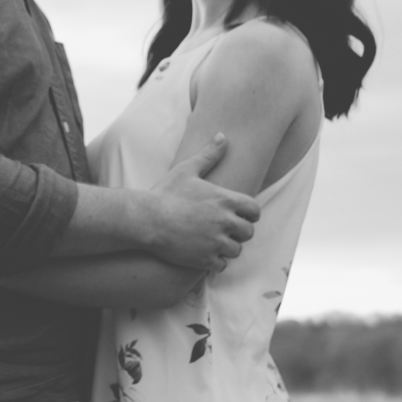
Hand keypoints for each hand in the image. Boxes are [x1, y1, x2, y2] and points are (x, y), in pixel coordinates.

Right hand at [144, 138, 259, 273]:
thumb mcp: (187, 170)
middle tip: (224, 230)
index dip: (249, 214)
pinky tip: (204, 254)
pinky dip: (216, 262)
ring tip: (214, 242)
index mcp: (225, 200)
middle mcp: (225, 222)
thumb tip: (222, 136)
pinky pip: (222, 265)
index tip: (238, 215)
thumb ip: (209, 155)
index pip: (255, 211)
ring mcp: (215, 242)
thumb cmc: (165, 193)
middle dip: (238, 232)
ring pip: (236, 250)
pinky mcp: (204, 259)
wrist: (146, 219)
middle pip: (248, 232)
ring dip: (228, 248)